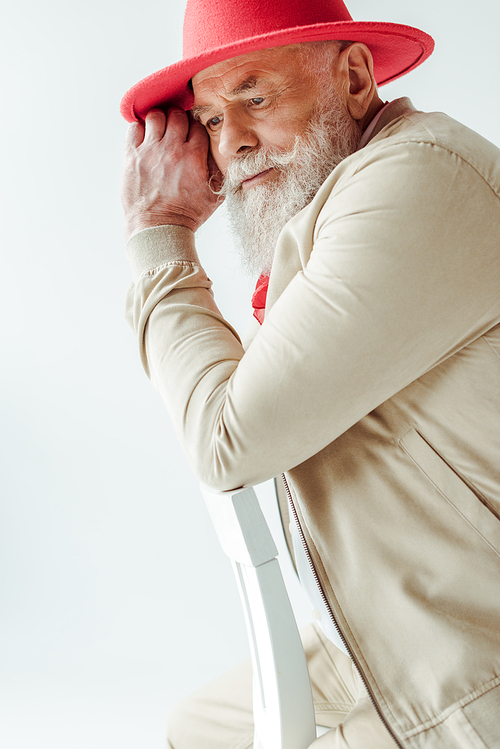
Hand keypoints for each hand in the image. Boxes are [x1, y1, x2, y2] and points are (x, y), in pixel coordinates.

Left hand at [121, 108, 222, 240]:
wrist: (158, 229)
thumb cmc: (186, 215)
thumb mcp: (214, 196)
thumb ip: (220, 172)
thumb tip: (223, 155)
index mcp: (194, 157)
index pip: (198, 126)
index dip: (196, 128)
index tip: (193, 135)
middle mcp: (172, 149)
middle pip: (177, 115)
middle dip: (179, 120)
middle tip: (177, 131)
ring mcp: (150, 151)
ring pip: (156, 116)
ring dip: (160, 121)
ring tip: (160, 133)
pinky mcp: (132, 156)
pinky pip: (134, 128)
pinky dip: (140, 129)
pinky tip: (145, 139)